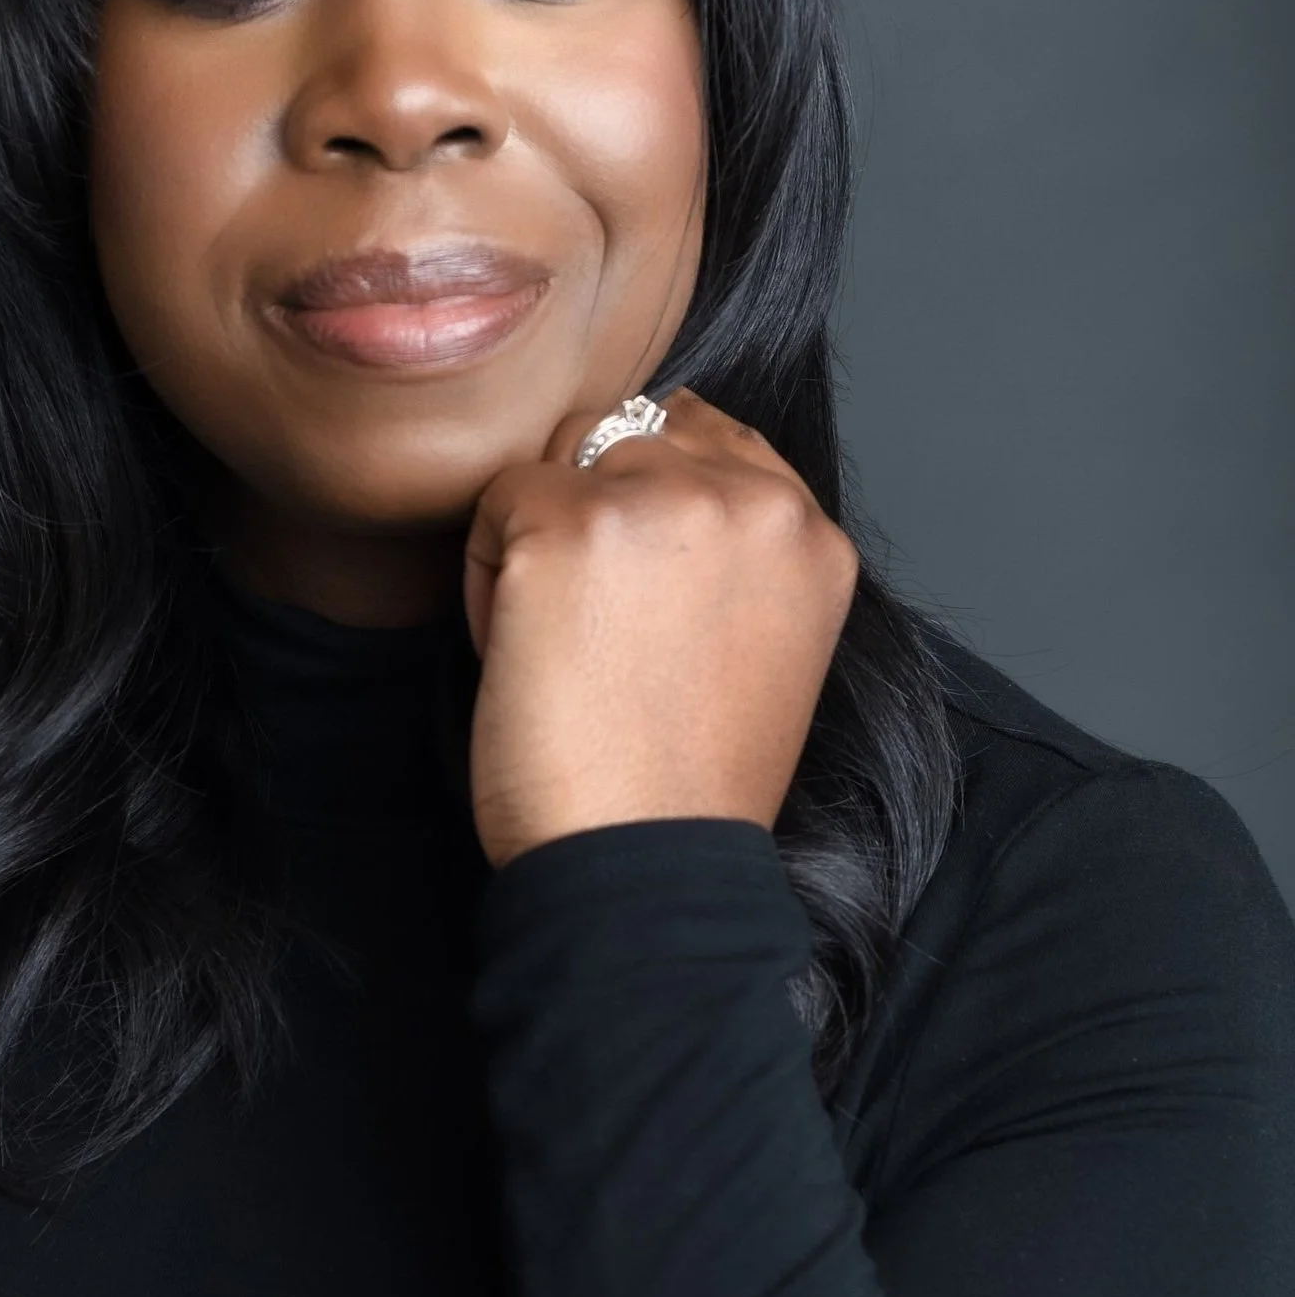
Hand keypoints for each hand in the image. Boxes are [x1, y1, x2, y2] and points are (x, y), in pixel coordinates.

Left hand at [461, 388, 858, 867]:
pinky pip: (496, 505)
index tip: (631, 582)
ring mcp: (659, 503)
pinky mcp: (566, 526)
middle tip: (597, 634)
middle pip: (625, 437)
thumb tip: (667, 467)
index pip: (713, 435)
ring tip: (563, 643)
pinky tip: (524, 657)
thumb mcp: (764, 645)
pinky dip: (486, 577)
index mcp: (810, 535)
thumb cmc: (683, 781)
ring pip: (559, 462)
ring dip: (538, 536)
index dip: (647, 495)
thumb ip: (737, 552)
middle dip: (591, 514)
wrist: (643, 861)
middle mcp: (750, 502)